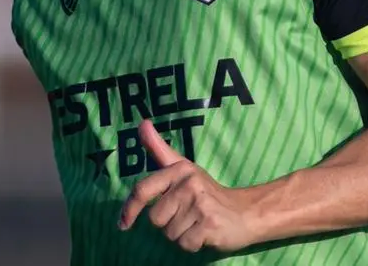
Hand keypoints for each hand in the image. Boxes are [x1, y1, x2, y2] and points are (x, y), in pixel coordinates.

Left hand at [117, 120, 261, 252]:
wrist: (244, 212)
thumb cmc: (207, 192)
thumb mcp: (183, 168)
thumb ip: (159, 148)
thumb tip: (142, 123)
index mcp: (179, 169)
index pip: (143, 190)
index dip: (129, 209)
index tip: (123, 224)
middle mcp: (189, 184)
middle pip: (155, 219)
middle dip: (167, 224)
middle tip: (187, 216)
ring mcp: (201, 204)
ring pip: (169, 234)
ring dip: (180, 235)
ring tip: (196, 224)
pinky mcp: (210, 225)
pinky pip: (184, 244)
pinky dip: (192, 245)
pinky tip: (204, 234)